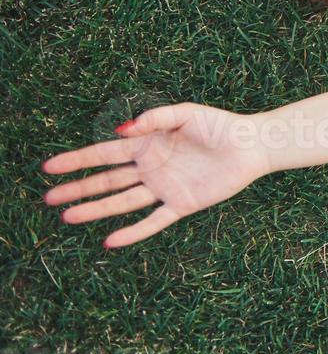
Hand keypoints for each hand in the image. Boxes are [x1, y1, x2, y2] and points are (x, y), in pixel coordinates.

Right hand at [40, 103, 271, 248]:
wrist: (253, 144)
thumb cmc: (220, 124)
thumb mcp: (185, 113)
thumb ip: (153, 119)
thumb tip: (120, 130)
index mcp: (148, 145)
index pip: (105, 154)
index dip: (77, 160)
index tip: (49, 167)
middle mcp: (152, 168)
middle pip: (107, 181)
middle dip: (78, 188)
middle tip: (48, 197)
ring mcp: (165, 188)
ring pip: (123, 202)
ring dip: (96, 209)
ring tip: (67, 216)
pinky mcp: (183, 204)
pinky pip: (154, 221)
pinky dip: (133, 232)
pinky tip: (111, 241)